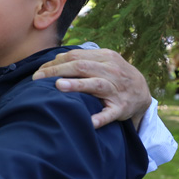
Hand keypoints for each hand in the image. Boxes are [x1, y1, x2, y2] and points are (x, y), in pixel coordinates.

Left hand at [32, 48, 150, 128]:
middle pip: (81, 67)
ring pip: (96, 84)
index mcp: (105, 57)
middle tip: (38, 79)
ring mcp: (116, 89)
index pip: (75, 56)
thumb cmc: (114, 76)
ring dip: (77, 85)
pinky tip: (89, 122)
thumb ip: (82, 59)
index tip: (39, 72)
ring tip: (59, 86)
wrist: (141, 92)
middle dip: (57, 71)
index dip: (55, 63)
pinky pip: (110, 113)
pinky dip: (100, 118)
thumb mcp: (103, 62)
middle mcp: (111, 70)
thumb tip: (55, 59)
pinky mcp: (121, 108)